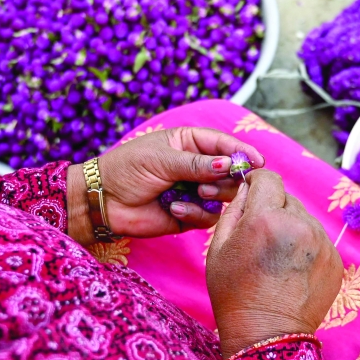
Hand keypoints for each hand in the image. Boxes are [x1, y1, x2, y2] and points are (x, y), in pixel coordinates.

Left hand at [66, 127, 263, 245]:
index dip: (242, 152)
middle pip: (230, 172)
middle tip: (211, 184)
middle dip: (227, 178)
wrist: (102, 201)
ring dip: (212, 195)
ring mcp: (193, 191)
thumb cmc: (126, 170)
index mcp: (188, 143)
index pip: (223, 144)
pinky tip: (175, 210)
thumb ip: (196, 164)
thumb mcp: (161, 160)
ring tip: (195, 193)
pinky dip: (194, 214)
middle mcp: (195, 167)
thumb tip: (228, 164)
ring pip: (223, 196)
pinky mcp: (188, 215)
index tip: (257, 162)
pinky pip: (207, 217)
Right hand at [205, 169, 342, 358]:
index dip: (257, 182)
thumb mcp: (219, 247)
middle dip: (273, 209)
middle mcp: (300, 225)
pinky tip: (292, 270)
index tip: (252, 192)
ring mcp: (322, 243)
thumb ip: (234, 209)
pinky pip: (318, 240)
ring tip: (277, 258)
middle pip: (287, 198)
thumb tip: (247, 188)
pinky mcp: (335, 260)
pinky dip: (306, 247)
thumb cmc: (235, 293)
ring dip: (291, 227)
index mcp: (267, 218)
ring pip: (304, 218)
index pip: (268, 178)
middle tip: (261, 235)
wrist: (267, 333)